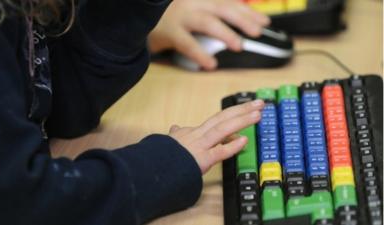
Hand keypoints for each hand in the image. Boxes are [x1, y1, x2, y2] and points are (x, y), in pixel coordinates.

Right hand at [148, 0, 269, 69]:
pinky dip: (200, 54)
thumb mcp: (193, 8)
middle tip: (257, 31)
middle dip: (243, 19)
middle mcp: (192, 2)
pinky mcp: (169, 31)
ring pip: (207, 22)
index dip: (248, 11)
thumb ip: (213, 12)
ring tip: (238, 46)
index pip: (229, 1)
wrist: (140, 20)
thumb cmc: (170, 16)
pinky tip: (211, 64)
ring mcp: (180, 15)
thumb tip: (242, 20)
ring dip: (225, 33)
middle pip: (222, 7)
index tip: (264, 21)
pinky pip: (187, 43)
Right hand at [169, 99, 263, 173]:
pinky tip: (244, 141)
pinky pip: (218, 152)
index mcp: (195, 131)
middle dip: (243, 109)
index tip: (249, 110)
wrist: (154, 167)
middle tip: (260, 103)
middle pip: (223, 117)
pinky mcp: (201, 160)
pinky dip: (232, 146)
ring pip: (222, 129)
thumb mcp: (170, 141)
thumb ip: (177, 134)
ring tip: (258, 114)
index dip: (235, 113)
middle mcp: (199, 135)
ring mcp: (201, 146)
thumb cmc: (163, 155)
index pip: (218, 119)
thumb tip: (175, 127)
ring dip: (241, 121)